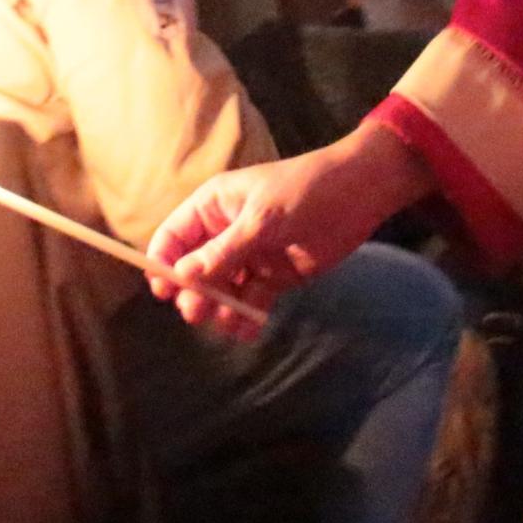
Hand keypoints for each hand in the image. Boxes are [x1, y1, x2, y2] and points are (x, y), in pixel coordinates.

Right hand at [146, 125, 433, 337]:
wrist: (358, 196)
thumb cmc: (305, 191)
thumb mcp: (262, 219)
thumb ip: (223, 251)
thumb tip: (182, 278)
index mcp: (213, 207)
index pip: (173, 237)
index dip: (163, 263)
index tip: (164, 291)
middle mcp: (224, 233)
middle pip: (193, 270)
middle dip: (193, 293)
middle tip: (200, 312)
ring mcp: (248, 257)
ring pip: (219, 291)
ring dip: (220, 310)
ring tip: (231, 322)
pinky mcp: (271, 277)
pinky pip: (248, 302)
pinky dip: (245, 318)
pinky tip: (249, 330)